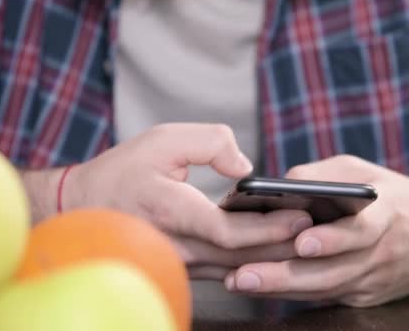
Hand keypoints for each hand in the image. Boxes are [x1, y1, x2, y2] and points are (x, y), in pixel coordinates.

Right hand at [64, 123, 312, 277]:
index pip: (229, 232)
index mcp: (174, 214)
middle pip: (244, 257)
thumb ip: (209, 144)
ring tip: (311, 239)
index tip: (303, 215)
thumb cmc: (123, 172)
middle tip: (324, 232)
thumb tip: (245, 168)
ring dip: (276, 256)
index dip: (269, 228)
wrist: (85, 208)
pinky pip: (227, 268)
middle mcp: (180, 247)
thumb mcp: (162, 139)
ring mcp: (182, 262)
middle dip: (286, 247)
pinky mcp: (185, 265)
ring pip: (238, 268)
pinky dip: (256, 259)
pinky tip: (279, 246)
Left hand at [224, 155, 408, 306]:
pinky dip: (289, 294)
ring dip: (278, 289)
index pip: (362, 232)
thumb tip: (279, 184)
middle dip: (285, 275)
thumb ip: (323, 176)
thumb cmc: (390, 194)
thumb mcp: (363, 172)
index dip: (334, 239)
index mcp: (386, 215)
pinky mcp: (362, 296)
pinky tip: (256, 289)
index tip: (302, 242)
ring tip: (238, 282)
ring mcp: (372, 281)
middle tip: (243, 275)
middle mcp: (380, 254)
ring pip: (322, 290)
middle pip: (332, 271)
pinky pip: (323, 297)